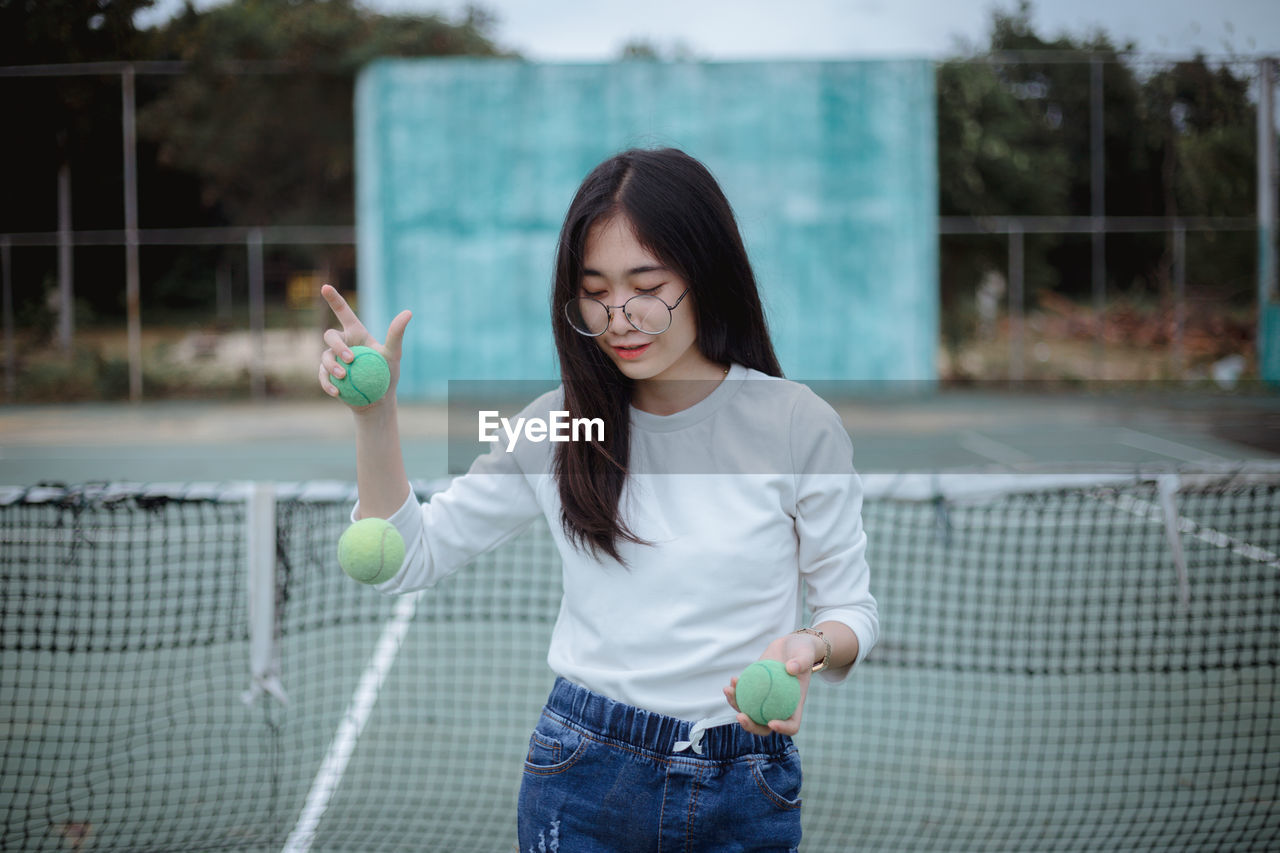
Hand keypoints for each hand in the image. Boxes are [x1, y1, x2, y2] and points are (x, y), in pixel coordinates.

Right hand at [318, 284, 411, 407]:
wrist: (377, 399)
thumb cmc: (387, 374)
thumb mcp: (393, 354)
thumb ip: (396, 334)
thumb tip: (408, 312)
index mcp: (355, 333)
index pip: (343, 312)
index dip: (334, 299)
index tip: (325, 286)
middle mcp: (342, 343)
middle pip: (330, 336)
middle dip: (337, 346)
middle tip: (350, 360)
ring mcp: (333, 359)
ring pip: (324, 357)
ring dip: (331, 366)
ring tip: (343, 377)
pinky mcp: (328, 375)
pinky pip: (322, 376)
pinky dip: (327, 383)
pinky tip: (336, 392)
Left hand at [722, 632, 820, 736]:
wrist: (791, 647)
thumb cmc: (803, 652)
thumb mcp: (806, 653)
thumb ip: (802, 661)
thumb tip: (791, 668)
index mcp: (795, 706)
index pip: (792, 725)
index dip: (782, 729)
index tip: (771, 722)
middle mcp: (779, 707)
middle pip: (764, 726)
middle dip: (750, 726)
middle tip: (740, 715)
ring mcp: (765, 700)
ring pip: (749, 711)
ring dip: (736, 704)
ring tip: (729, 690)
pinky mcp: (755, 690)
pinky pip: (743, 695)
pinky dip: (736, 690)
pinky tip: (733, 679)